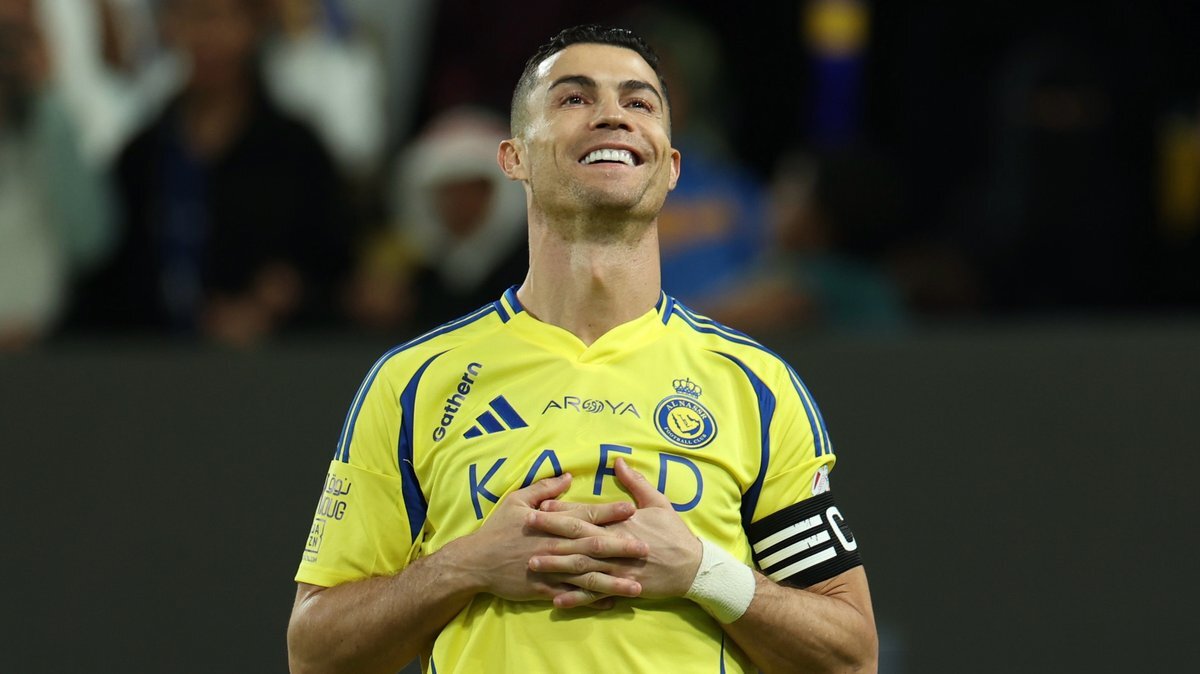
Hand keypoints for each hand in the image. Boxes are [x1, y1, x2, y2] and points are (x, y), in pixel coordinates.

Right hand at [454, 473, 647, 604]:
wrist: (474, 563)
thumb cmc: (497, 529)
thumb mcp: (517, 500)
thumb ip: (544, 488)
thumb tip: (568, 475)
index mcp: (550, 524)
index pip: (585, 516)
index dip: (609, 513)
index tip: (632, 510)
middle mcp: (555, 547)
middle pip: (593, 547)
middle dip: (621, 548)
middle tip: (646, 548)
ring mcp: (550, 571)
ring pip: (587, 577)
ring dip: (613, 581)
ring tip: (636, 586)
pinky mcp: (544, 590)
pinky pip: (572, 596)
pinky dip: (591, 600)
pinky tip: (611, 604)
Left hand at [527, 458, 702, 607]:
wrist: (694, 568)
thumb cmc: (675, 533)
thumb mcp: (658, 503)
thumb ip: (636, 483)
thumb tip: (618, 461)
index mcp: (622, 523)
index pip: (587, 514)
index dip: (563, 510)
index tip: (540, 505)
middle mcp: (616, 545)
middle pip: (578, 537)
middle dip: (551, 531)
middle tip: (526, 526)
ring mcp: (618, 569)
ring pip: (582, 567)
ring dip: (556, 565)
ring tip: (532, 562)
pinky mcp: (622, 588)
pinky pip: (595, 595)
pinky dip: (576, 598)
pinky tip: (556, 599)